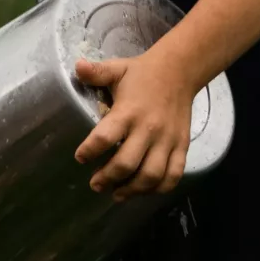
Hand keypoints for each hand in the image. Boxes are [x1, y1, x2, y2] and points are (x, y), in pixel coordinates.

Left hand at [74, 52, 197, 196]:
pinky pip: (173, 175)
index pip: (105, 137)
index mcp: (129, 111)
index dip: (89, 151)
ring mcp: (167, 140)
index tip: (81, 158)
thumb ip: (96, 72)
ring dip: (132, 189)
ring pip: (151, 175)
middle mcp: (149, 129)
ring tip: (117, 194)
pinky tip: (144, 190)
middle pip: (127, 163)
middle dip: (107, 178)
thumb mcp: (118, 69)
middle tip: (95, 184)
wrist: (180, 71)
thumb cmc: (143, 73)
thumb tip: (77, 66)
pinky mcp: (182, 146)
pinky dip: (159, 188)